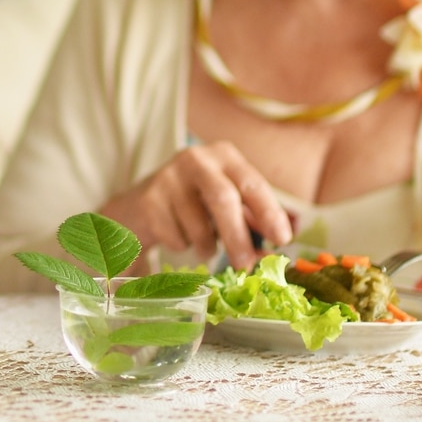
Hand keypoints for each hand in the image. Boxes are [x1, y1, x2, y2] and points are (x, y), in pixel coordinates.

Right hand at [99, 139, 293, 269]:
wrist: (139, 205)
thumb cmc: (196, 203)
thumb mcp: (227, 203)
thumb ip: (252, 222)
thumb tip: (270, 254)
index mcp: (224, 155)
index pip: (252, 183)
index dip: (269, 212)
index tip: (282, 239)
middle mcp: (196, 159)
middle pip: (223, 199)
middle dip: (238, 237)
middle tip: (246, 266)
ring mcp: (168, 177)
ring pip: (198, 226)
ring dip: (207, 246)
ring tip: (205, 245)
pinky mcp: (148, 200)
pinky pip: (175, 237)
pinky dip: (183, 246)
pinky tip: (176, 234)